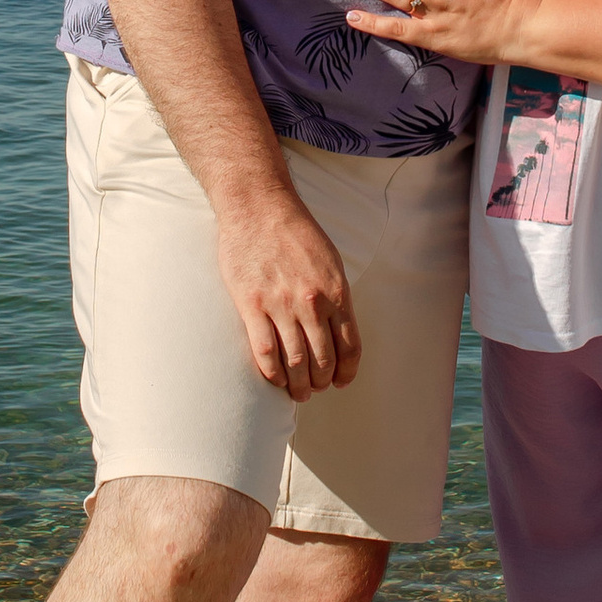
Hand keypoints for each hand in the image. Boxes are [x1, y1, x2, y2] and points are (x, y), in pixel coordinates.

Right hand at [216, 188, 362, 396]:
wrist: (259, 208)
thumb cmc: (296, 233)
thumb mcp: (330, 261)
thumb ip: (336, 296)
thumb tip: (338, 330)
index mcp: (336, 292)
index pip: (349, 347)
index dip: (347, 372)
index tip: (341, 382)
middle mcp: (311, 303)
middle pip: (322, 360)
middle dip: (322, 383)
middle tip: (316, 390)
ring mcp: (281, 305)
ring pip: (295, 363)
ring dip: (299, 386)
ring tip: (298, 393)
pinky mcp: (252, 305)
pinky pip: (264, 352)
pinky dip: (272, 374)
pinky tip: (275, 380)